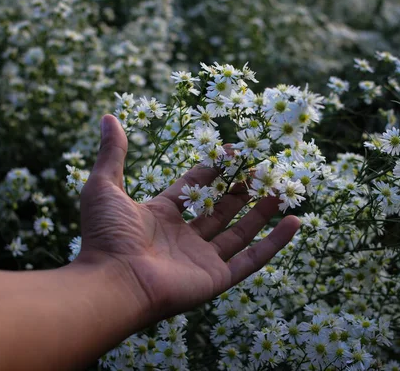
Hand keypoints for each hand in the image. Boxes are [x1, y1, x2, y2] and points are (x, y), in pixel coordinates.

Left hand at [77, 115, 299, 324]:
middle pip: (221, 209)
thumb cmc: (106, 236)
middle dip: (242, 189)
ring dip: (262, 212)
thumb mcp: (105, 186)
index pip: (195, 187)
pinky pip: (252, 260)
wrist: (111, 283)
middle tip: (263, 169)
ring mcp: (202, 259)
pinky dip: (274, 243)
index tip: (235, 151)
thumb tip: (107, 117)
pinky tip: (295, 223)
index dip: (214, 169)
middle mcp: (184, 238)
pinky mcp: (217, 279)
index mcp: (161, 216)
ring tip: (281, 191)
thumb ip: (113, 152)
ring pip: (240, 232)